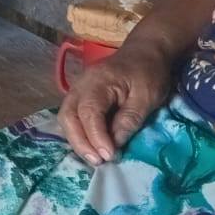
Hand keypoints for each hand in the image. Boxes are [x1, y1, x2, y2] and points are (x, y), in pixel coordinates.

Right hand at [56, 46, 172, 165]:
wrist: (145, 52)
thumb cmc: (149, 72)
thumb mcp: (147, 96)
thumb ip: (129, 119)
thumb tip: (115, 144)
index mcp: (98, 81)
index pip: (89, 112)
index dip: (96, 136)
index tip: (109, 155)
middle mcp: (81, 85)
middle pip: (68, 116)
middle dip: (80, 142)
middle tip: (97, 162)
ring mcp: (78, 90)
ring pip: (66, 118)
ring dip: (77, 140)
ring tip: (94, 158)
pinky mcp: (81, 97)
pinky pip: (72, 117)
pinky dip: (78, 134)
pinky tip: (91, 147)